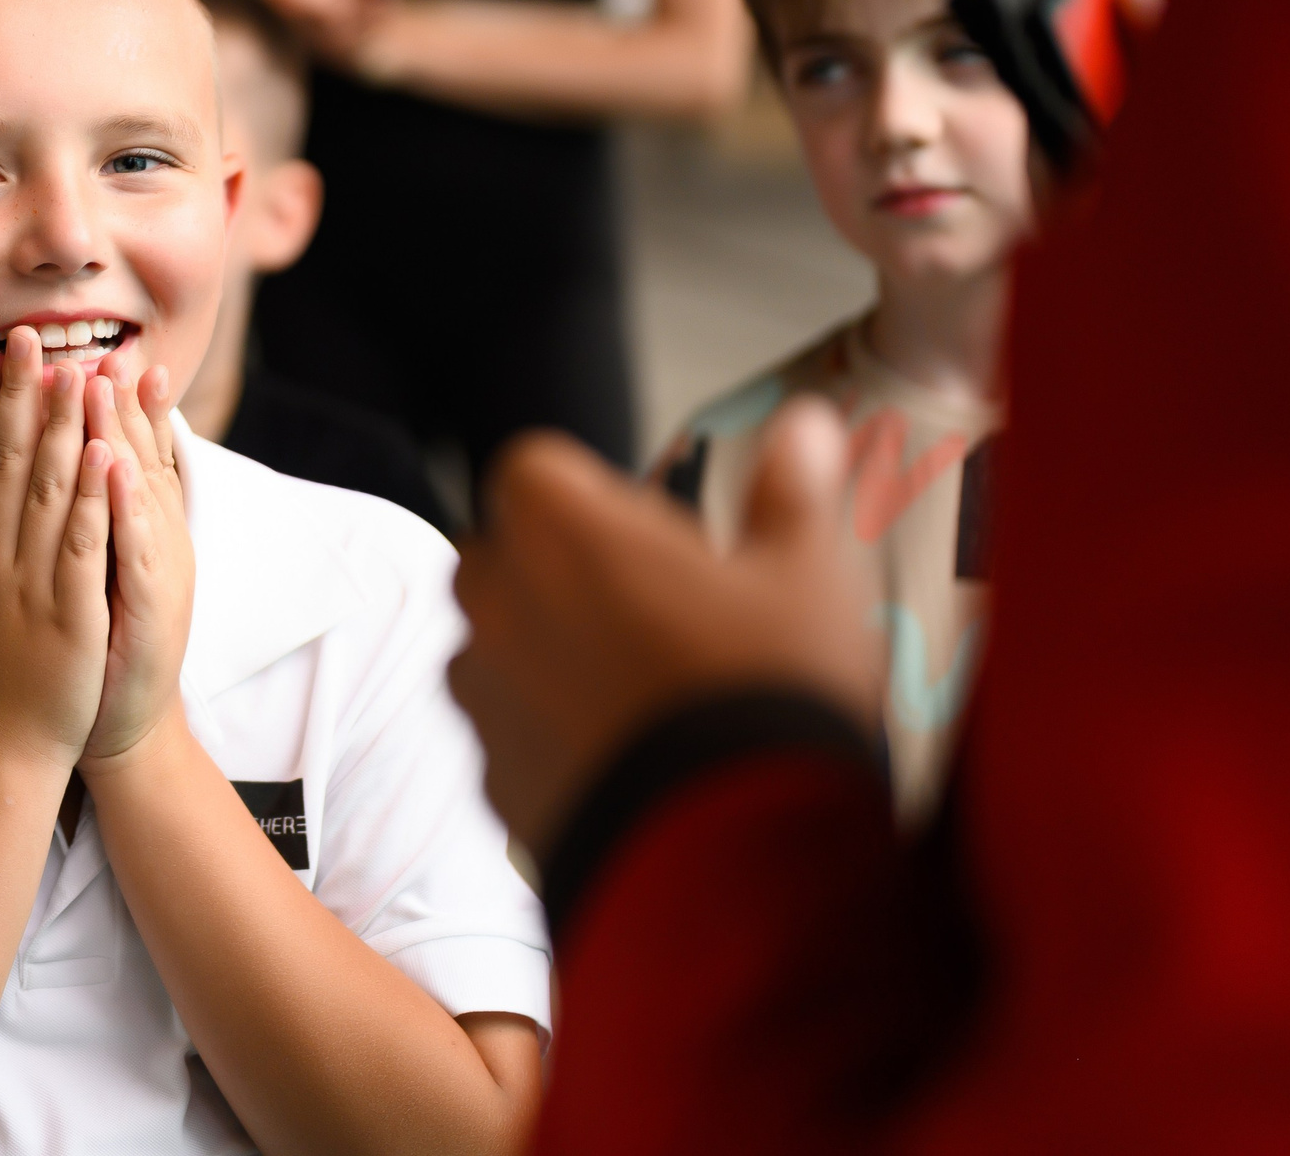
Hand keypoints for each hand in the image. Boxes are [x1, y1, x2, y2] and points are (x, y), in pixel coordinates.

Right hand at [0, 330, 116, 772]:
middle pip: (2, 463)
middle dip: (17, 397)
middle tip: (26, 337)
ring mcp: (27, 583)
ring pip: (42, 492)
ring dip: (58, 429)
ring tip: (72, 372)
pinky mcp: (67, 612)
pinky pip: (79, 544)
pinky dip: (89, 497)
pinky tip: (101, 454)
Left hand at [77, 358, 194, 769]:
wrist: (120, 722)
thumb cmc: (93, 646)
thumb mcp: (79, 570)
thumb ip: (66, 518)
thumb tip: (38, 468)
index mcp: (122, 527)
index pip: (111, 450)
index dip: (98, 400)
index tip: (78, 345)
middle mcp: (146, 537)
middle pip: (128, 453)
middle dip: (110, 395)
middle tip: (95, 337)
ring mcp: (153, 567)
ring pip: (136, 487)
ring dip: (120, 430)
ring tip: (103, 379)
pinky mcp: (152, 603)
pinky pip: (137, 546)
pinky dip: (124, 505)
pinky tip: (113, 467)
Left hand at [446, 399, 881, 861]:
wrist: (731, 864)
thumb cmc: (766, 696)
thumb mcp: (807, 576)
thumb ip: (792, 491)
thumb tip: (805, 426)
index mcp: (558, 526)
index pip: (534, 467)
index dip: (591, 494)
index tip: (655, 532)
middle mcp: (497, 599)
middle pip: (499, 552)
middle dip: (554, 567)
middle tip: (647, 607)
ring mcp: (482, 694)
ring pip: (492, 643)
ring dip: (542, 648)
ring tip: (638, 687)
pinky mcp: (489, 778)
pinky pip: (504, 731)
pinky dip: (544, 731)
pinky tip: (624, 756)